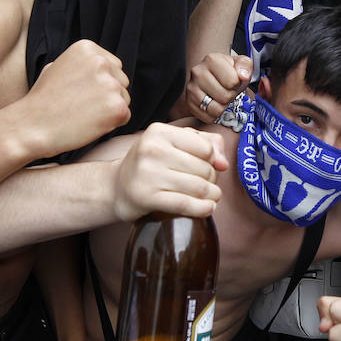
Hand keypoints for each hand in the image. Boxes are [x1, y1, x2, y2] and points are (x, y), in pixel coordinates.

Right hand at [20, 40, 130, 157]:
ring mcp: (110, 84)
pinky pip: (125, 116)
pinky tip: (90, 124)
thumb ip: (82, 63)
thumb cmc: (41, 100)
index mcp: (87, 48)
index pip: (113, 66)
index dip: (99, 83)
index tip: (80, 93)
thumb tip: (102, 64)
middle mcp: (101, 62)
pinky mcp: (117, 107)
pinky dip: (112, 124)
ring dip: (109, 110)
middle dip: (107, 95)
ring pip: (124, 99)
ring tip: (83, 115)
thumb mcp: (57, 66)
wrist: (31, 125)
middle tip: (82, 106)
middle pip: (122, 81)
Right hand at [112, 122, 227, 220]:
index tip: (209, 166)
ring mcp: (148, 174)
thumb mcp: (173, 143)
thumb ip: (205, 143)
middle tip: (207, 185)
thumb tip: (223, 163)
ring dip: (212, 195)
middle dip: (212, 180)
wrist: (117, 186)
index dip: (213, 160)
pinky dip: (203, 208)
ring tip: (212, 197)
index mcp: (159, 131)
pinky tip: (208, 208)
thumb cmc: (151, 163)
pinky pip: (186, 204)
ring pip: (199, 187)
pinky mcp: (147, 197)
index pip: (205, 147)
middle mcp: (152, 150)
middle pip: (204, 168)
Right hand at [184, 52, 251, 122]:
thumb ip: (245, 66)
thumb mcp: (241, 64)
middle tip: (228, 91)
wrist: (212, 78)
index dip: (237, 85)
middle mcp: (198, 72)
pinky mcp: (189, 103)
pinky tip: (215, 104)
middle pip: (225, 96)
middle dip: (231, 96)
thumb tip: (243, 76)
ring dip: (223, 107)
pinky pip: (209, 117)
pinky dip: (215, 115)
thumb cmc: (228, 72)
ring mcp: (191, 89)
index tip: (234, 82)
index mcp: (212, 60)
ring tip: (221, 97)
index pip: (232, 81)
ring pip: (216, 109)